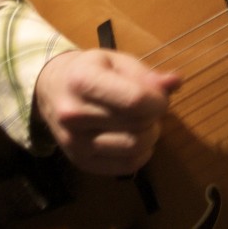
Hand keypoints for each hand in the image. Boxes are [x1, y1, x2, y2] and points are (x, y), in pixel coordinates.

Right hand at [33, 49, 181, 175]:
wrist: (52, 89)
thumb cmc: (90, 71)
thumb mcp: (117, 61)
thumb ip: (146, 74)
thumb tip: (175, 82)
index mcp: (83, 82)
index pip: (135, 101)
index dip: (159, 101)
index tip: (160, 96)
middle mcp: (73, 115)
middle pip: (138, 124)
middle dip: (154, 115)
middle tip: (149, 106)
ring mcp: (74, 143)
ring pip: (134, 148)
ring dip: (150, 135)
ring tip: (143, 121)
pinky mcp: (80, 162)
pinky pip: (127, 166)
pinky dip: (142, 153)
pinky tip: (136, 138)